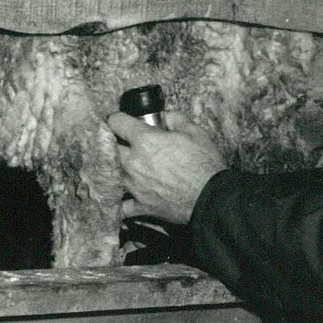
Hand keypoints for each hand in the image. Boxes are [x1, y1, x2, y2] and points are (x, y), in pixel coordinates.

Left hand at [108, 110, 227, 224]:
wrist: (211, 198)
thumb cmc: (205, 163)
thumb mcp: (195, 131)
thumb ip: (176, 118)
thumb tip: (165, 116)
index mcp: (145, 141)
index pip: (117, 122)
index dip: (117, 118)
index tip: (120, 120)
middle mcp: (133, 163)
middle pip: (111, 149)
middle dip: (115, 143)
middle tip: (125, 142)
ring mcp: (134, 186)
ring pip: (113, 174)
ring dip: (118, 169)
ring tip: (127, 166)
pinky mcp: (140, 206)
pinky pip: (122, 206)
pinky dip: (122, 201)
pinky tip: (125, 197)